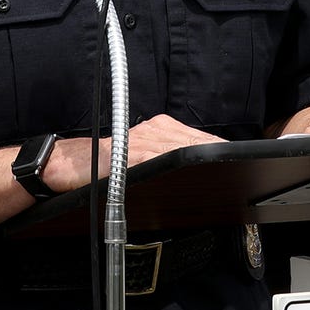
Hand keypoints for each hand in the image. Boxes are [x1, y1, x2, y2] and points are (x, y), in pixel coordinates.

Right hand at [44, 115, 221, 193]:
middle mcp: (154, 130)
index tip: (238, 161)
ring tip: (227, 169)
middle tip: (243, 168)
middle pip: (196, 143)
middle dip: (218, 156)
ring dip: (205, 158)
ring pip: (184, 149)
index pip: (197, 140)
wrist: (66, 167)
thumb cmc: (102, 170)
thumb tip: (195, 180)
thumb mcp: (139, 164)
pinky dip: (180, 163)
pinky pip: (163, 158)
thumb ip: (163, 163)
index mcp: (159, 130)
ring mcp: (144, 139)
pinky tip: (196, 171)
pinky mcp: (133, 154)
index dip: (218, 150)